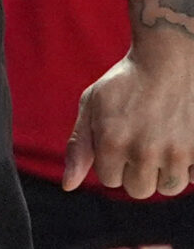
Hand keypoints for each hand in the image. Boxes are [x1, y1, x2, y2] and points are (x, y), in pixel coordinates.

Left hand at [68, 0, 193, 197]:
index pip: (110, 180)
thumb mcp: (92, 106)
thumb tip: (68, 186)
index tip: (121, 139)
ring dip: (163, 171)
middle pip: (138, 189)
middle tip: (142, 142)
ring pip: (167, 188)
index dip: (114, 160)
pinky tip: (182, 142)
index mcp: (112, 143)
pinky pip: (193, 179)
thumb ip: (79, 147)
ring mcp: (176, 153)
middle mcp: (144, 152)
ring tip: (162, 143)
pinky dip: (189, 167)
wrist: (170, 59)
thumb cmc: (128, 82)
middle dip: (137, 171)